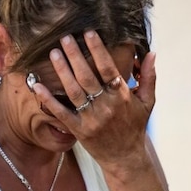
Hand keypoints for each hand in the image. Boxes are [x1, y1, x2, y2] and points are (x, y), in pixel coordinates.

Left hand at [35, 30, 155, 171]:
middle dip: (75, 55)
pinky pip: (61, 113)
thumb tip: (152, 53)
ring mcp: (91, 119)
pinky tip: (38, 85)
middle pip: (87, 77)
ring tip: (53, 53)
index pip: (108, 68)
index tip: (88, 32)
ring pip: (74, 91)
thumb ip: (149, 77)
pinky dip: (49, 99)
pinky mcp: (79, 130)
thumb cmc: (135, 126)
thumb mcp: (147, 102)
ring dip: (62, 71)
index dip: (98, 50)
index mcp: (122, 96)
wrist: (125, 158)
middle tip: (64, 38)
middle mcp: (106, 106)